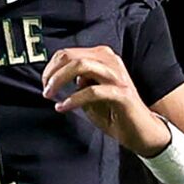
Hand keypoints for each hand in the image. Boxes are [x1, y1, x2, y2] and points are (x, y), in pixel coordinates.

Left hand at [41, 45, 169, 154]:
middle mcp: (111, 62)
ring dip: (61, 80)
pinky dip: (73, 99)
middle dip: (53, 73)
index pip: (68, 53)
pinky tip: (63, 108)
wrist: (139, 130)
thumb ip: (77, 81)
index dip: (51, 68)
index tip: (44, 84)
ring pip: (83, 66)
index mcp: (102, 58)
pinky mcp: (122, 94)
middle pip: (73, 56)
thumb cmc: (113, 111)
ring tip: (50, 96)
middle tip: (46, 91)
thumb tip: (57, 77)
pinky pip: (92, 91)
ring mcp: (117, 77)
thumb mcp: (89, 93)